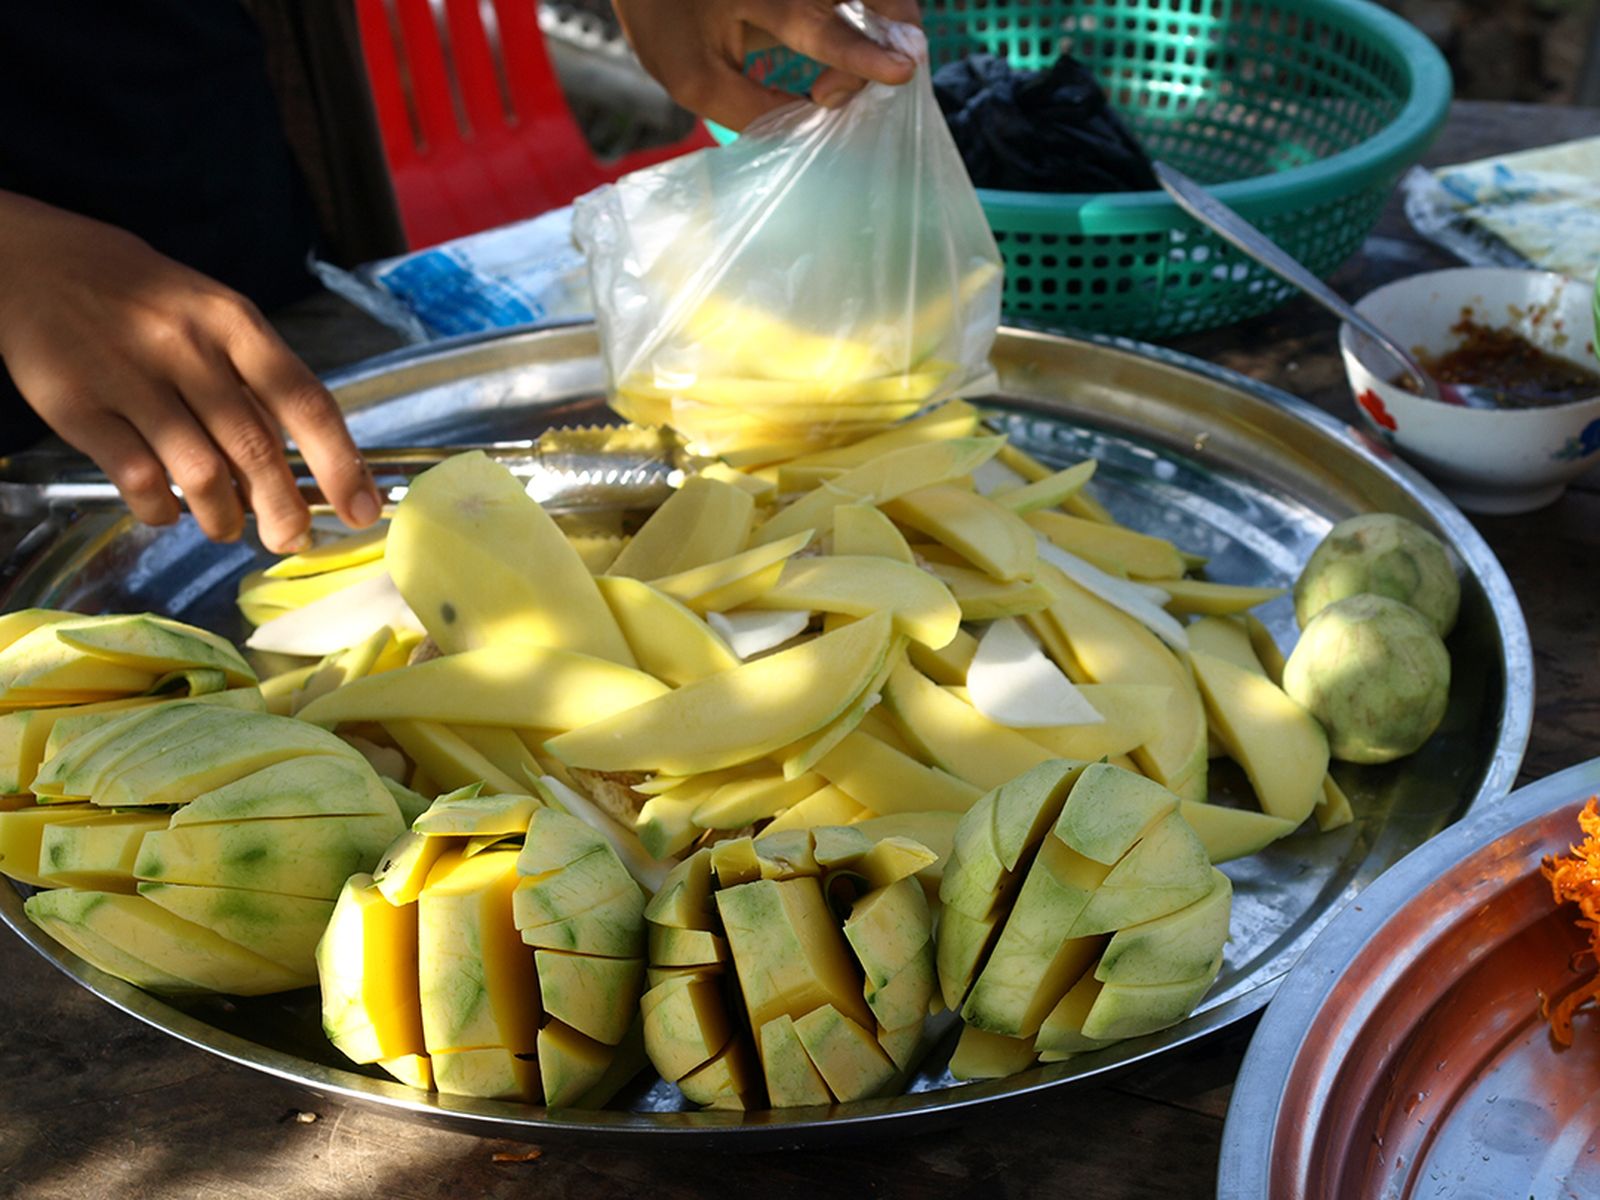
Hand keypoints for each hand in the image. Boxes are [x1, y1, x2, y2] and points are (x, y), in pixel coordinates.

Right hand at [0, 193, 381, 552]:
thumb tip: (305, 465)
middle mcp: (188, 349)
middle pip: (256, 448)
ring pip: (201, 474)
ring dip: (223, 517)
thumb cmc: (145, 300)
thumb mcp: (212, 315)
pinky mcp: (78, 408)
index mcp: (234, 324)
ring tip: (227, 527)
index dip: (341, 464)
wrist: (34, 261)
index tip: (362, 509)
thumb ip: (256, 382)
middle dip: (284, 509)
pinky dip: (162, 510)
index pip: (306, 401)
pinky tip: (168, 510)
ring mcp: (131, 378)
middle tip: (292, 541)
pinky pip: (139, 480)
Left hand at [612, 0, 921, 130]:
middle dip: (895, 29)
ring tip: (856, 71)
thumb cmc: (671, 23)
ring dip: (890, 23)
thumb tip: (813, 128)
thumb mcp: (694, 78)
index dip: (860, 53)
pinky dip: (880, 16)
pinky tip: (862, 49)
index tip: (902, 71)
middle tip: (880, 74)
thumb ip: (752, 110)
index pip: (817, 24)